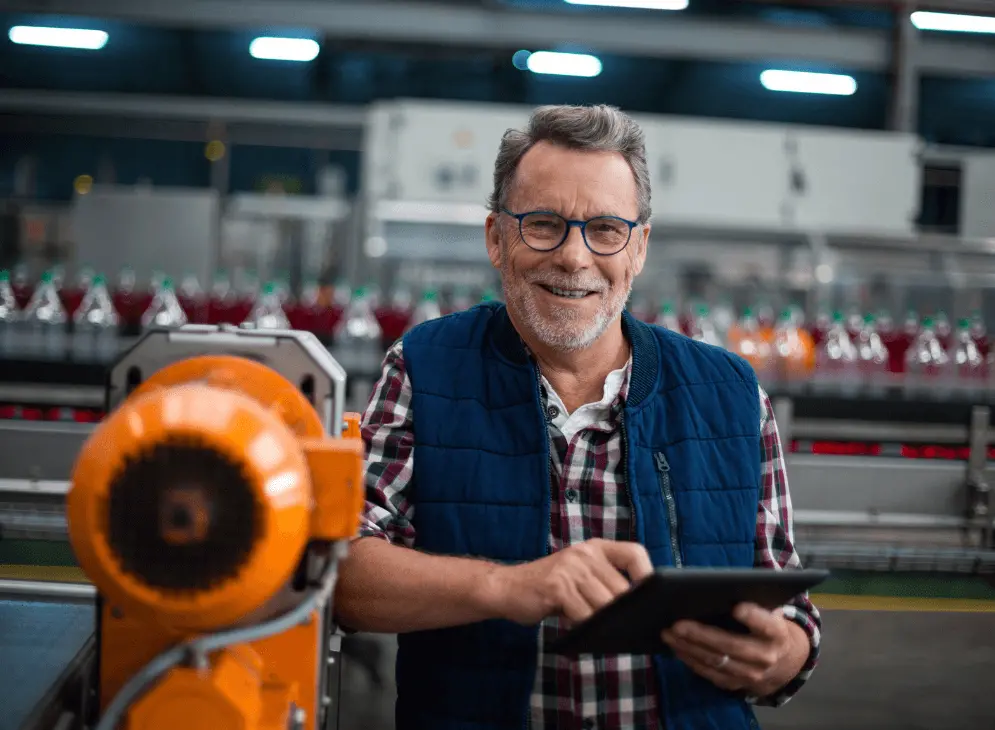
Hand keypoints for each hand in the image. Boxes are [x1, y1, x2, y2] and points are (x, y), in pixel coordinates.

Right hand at [487, 538, 653, 625]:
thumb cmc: (548, 587)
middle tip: (625, 629)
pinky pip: (584, 614)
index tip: (651, 596)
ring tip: (601, 631)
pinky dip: (586, 627)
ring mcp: (571, 569)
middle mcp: (585, 554)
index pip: (634, 553)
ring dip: (605, 623)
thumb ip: (603, 583)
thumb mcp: (578, 575)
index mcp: (594, 548)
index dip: (647, 574)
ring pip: (605, 605)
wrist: (506, 587)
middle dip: (624, 612)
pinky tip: (579, 629)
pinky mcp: (558, 587)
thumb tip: (637, 609)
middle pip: (621, 589)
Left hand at [661, 603, 809, 697]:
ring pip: (715, 661)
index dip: (753, 616)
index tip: (736, 607)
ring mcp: (751, 675)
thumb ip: (752, 601)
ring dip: (688, 648)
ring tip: (668, 634)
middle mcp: (766, 656)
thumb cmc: (765, 624)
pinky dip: (690, 660)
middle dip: (701, 635)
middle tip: (677, 624)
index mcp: (776, 633)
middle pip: (731, 645)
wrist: (782, 660)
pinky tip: (676, 647)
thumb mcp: (767, 610)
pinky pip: (709, 673)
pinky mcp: (735, 684)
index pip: (766, 624)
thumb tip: (721, 587)